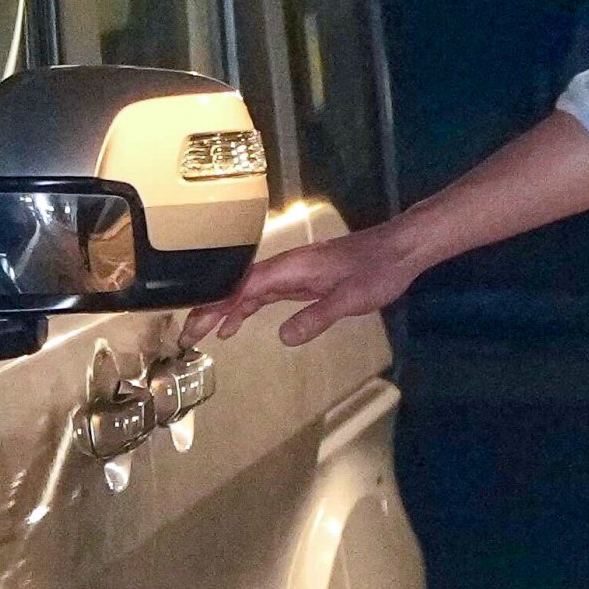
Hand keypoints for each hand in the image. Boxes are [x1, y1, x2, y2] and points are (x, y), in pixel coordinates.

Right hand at [189, 223, 428, 348]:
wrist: (400, 249)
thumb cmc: (378, 270)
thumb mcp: (350, 299)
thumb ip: (317, 317)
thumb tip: (283, 338)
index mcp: (291, 268)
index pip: (242, 287)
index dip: (216, 306)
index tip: (195, 326)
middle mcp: (286, 267)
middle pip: (237, 288)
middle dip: (210, 310)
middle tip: (187, 337)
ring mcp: (293, 272)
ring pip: (248, 291)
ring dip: (224, 310)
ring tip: (203, 335)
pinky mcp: (302, 279)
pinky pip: (265, 294)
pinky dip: (246, 308)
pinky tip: (235, 324)